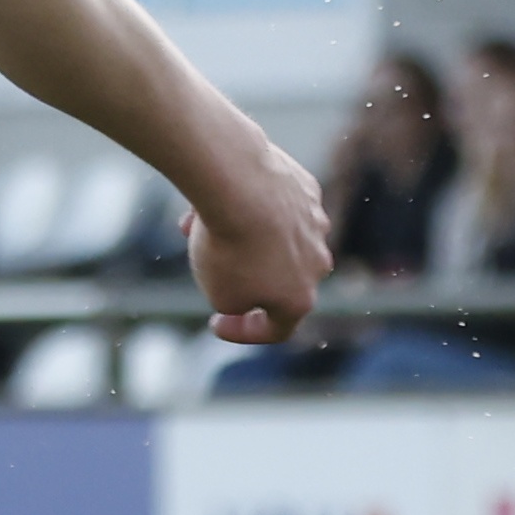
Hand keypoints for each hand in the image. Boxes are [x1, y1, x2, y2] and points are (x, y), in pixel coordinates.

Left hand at [184, 141, 331, 346]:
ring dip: (239, 237)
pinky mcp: (306, 188)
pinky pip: (275, 204)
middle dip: (242, 276)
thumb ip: (236, 300)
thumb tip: (245, 283)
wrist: (241, 184)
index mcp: (301, 298)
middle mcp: (317, 262)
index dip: (243, 331)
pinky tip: (218, 197)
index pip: (277, 328)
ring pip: (273, 236)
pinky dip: (250, 205)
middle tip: (210, 269)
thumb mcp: (220, 294)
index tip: (216, 322)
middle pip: (279, 278)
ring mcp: (315, 223)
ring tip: (196, 229)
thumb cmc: (229, 246)